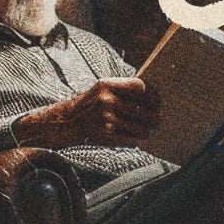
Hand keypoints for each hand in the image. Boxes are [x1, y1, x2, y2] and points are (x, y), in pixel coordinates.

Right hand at [14, 77, 159, 148]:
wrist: (66, 123)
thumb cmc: (90, 105)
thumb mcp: (102, 89)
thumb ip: (124, 89)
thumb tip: (155, 96)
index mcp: (107, 85)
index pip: (142, 87)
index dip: (154, 96)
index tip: (157, 102)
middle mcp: (106, 100)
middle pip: (145, 110)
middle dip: (154, 117)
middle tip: (156, 119)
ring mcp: (105, 118)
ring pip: (142, 127)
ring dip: (147, 130)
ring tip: (147, 129)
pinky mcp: (105, 134)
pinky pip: (133, 138)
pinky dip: (138, 138)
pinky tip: (137, 136)